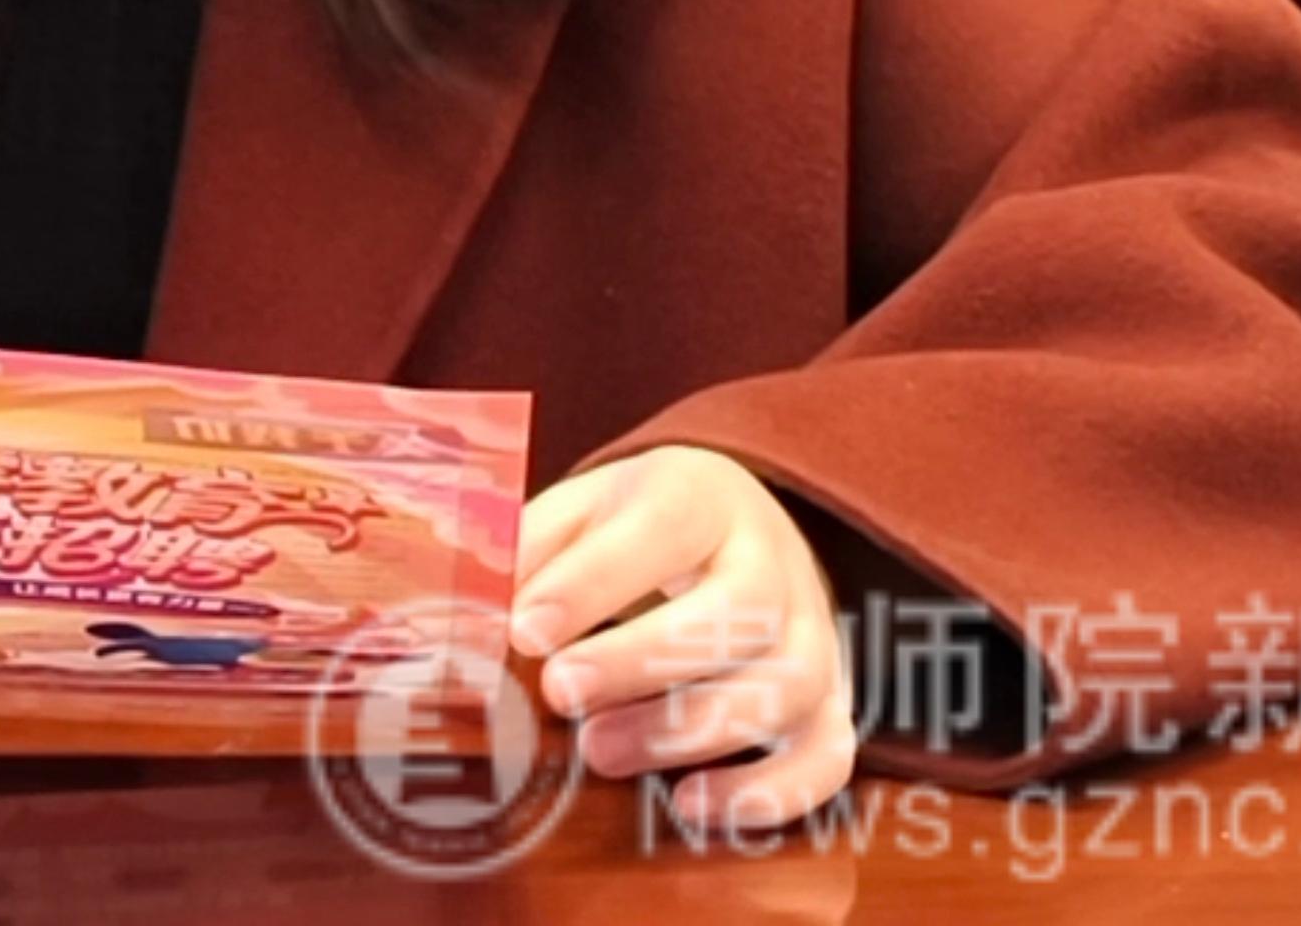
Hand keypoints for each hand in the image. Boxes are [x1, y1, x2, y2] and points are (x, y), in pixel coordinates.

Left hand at [512, 449, 857, 836]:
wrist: (740, 532)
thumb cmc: (638, 530)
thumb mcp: (581, 510)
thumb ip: (529, 546)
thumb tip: (468, 604)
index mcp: (705, 495)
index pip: (666, 525)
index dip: (594, 581)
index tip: (522, 629)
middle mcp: (774, 562)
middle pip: (740, 610)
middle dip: (644, 660)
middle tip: (560, 694)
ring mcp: (815, 635)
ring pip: (785, 686)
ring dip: (690, 729)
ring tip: (599, 752)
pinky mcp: (831, 704)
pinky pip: (827, 757)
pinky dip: (770, 792)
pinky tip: (691, 805)